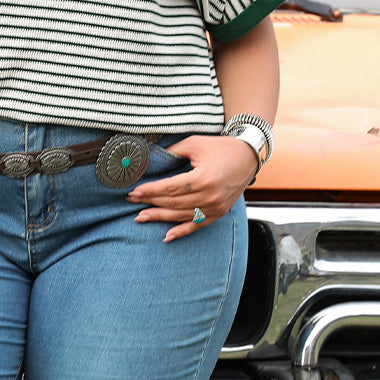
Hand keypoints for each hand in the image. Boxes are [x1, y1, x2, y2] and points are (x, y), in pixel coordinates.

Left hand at [126, 134, 256, 241]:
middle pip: (173, 203)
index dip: (150, 190)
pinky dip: (181, 231)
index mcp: (203, 178)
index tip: (134, 191)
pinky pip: (196, 225)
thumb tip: (150, 159)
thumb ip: (172, 152)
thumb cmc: (221, 147)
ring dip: (159, 217)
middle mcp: (210, 196)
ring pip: (181, 216)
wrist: (248, 156)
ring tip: (140, 217)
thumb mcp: (195, 143)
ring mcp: (215, 207)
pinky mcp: (218, 213)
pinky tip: (166, 236)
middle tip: (131, 201)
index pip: (170, 188)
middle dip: (150, 202)